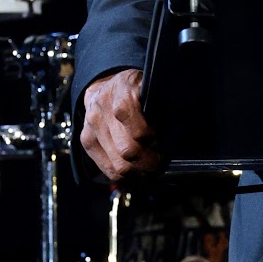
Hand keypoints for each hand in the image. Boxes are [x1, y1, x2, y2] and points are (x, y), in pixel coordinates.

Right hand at [81, 67, 162, 181]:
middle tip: (160, 161)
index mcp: (123, 91)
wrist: (103, 86)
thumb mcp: (149, 86)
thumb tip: (176, 128)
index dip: (153, 139)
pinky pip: (108, 168)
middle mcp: (103, 109)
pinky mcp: (86, 140)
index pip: (138, 129)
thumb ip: (161, 102)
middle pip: (128, 150)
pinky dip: (125, 175)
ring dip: (138, 171)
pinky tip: (136, 170)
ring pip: (118, 164)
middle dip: (149, 161)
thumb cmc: (133, 89)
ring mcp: (92, 126)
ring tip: (150, 167)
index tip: (162, 140)